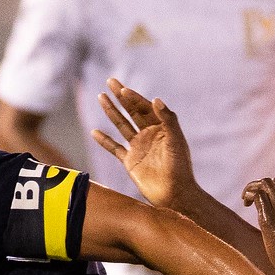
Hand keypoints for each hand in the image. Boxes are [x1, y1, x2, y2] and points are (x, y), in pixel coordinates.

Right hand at [91, 79, 199, 209]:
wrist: (174, 194)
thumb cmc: (180, 167)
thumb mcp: (176, 141)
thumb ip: (168, 119)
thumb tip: (155, 99)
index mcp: (161, 128)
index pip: (144, 107)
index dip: (134, 97)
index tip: (123, 89)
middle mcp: (149, 134)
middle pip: (132, 111)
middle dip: (121, 96)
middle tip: (110, 81)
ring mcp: (138, 147)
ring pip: (121, 125)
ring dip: (111, 111)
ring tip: (101, 96)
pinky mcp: (130, 162)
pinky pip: (114, 148)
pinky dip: (105, 140)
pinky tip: (95, 131)